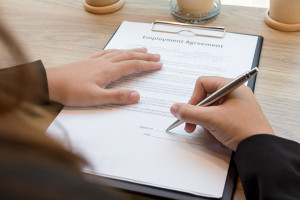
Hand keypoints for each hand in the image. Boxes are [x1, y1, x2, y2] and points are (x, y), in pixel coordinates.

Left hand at [46, 48, 161, 106]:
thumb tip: (137, 96)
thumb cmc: (72, 91)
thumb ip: (117, 97)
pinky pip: (107, 52)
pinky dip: (116, 51)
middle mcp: (105, 62)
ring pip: (119, 53)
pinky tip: (117, 51)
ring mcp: (96, 60)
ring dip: (133, 51)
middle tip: (157, 56)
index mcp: (108, 71)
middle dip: (144, 56)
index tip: (159, 64)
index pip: (133, 66)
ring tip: (143, 49)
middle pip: (129, 57)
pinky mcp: (89, 61)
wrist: (51, 82)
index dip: (147, 65)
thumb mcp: (96, 98)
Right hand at [170, 76, 274, 150]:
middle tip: (189, 125)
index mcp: (231, 86)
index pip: (203, 83)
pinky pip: (219, 115)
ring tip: (205, 131)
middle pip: (206, 96)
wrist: (261, 150)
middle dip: (196, 112)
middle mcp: (234, 93)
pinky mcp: (237, 117)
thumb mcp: (211, 119)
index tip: (188, 112)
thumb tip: (174, 108)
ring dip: (203, 119)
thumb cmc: (241, 129)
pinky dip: (212, 124)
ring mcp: (237, 105)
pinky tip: (214, 133)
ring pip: (211, 107)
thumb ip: (189, 112)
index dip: (193, 98)